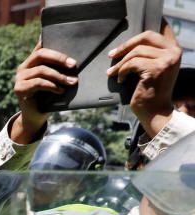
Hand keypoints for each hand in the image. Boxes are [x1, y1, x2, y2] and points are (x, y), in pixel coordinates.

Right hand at [11, 41, 76, 143]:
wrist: (35, 116)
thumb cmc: (47, 97)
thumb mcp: (53, 81)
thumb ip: (57, 69)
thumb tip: (74, 60)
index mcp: (31, 62)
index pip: (40, 47)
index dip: (46, 38)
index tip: (59, 35)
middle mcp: (23, 67)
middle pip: (40, 54)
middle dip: (59, 58)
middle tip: (73, 64)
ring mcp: (19, 78)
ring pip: (41, 70)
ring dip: (59, 76)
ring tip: (72, 82)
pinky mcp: (19, 89)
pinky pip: (38, 83)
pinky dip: (52, 86)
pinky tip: (61, 90)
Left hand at [107, 22, 180, 137]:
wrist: (155, 112)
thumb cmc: (150, 91)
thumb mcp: (154, 68)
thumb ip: (149, 54)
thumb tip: (129, 43)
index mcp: (174, 49)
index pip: (157, 31)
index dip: (139, 33)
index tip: (124, 38)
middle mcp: (174, 52)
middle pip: (146, 37)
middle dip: (125, 45)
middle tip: (112, 55)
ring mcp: (167, 60)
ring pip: (136, 52)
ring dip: (120, 63)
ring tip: (112, 73)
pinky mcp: (156, 69)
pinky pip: (132, 64)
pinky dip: (122, 71)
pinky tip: (120, 80)